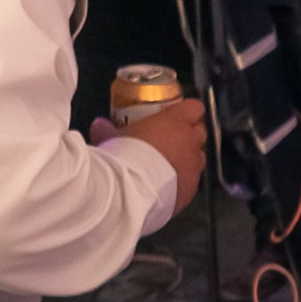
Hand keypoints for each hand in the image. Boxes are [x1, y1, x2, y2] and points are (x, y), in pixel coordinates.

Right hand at [91, 98, 206, 217]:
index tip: (175, 115)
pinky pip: (192, 181)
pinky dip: (182, 181)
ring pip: (199, 158)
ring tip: (168, 164)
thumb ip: (108, 130)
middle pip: (200, 132)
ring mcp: (194, 168)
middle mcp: (191, 143)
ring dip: (188, 158)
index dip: (186, 111)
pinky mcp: (191, 190)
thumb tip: (100, 125)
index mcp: (176, 122)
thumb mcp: (111, 139)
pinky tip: (166, 185)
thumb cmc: (122, 157)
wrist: (129, 192)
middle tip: (170, 139)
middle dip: (189, 134)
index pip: (195, 108)